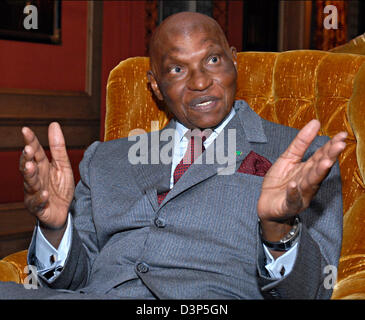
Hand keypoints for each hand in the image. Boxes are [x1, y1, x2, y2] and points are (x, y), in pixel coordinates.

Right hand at [19, 122, 74, 243]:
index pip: (35, 152)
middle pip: (28, 166)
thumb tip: (54, 124)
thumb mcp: (63, 165)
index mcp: (41, 166)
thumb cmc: (60, 188)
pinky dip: (41, 198)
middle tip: (28, 149)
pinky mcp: (39, 208)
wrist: (63, 212)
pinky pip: (38, 203)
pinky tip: (45, 193)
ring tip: (31, 166)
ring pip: (29, 183)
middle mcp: (35, 178)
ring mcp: (34, 193)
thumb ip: (58, 148)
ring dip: (30, 175)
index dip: (30, 141)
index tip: (25, 130)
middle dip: (27, 158)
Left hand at [257, 120, 346, 243]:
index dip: (331, 145)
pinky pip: (291, 199)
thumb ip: (301, 142)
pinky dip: (293, 192)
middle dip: (330, 157)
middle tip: (340, 145)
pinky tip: (294, 185)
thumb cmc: (280, 181)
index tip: (342, 135)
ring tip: (326, 162)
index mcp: (308, 169)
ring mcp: (300, 194)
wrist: (266, 205)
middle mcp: (308, 182)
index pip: (322, 155)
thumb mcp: (288, 158)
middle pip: (320, 168)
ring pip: (310, 183)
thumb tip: (316, 122)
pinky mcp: (288, 205)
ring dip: (318, 173)